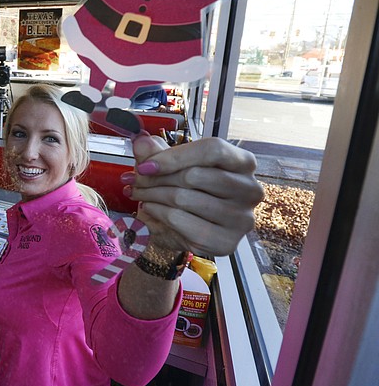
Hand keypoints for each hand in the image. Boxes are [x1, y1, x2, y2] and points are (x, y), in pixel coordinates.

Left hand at [123, 135, 263, 256]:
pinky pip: (180, 221)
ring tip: (139, 194)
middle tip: (135, 180)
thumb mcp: (170, 164)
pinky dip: (157, 213)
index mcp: (243, 163)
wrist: (185, 228)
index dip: (174, 156)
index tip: (145, 165)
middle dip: (157, 178)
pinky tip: (150, 209)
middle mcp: (250, 190)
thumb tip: (141, 143)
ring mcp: (241, 218)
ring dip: (152, 195)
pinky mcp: (225, 242)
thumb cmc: (185, 189)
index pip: (212, 150)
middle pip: (195, 175)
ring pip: (184, 199)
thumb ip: (155, 152)